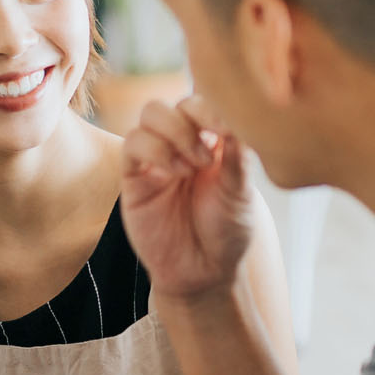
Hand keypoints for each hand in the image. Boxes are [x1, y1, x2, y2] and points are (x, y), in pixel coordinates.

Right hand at [119, 96, 255, 299]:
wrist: (202, 273)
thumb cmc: (226, 233)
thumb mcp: (241, 194)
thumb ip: (237, 157)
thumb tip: (238, 119)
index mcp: (212, 141)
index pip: (206, 102)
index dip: (215, 106)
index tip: (230, 127)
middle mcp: (182, 144)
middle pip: (176, 101)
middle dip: (194, 117)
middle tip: (209, 153)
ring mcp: (156, 158)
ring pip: (151, 113)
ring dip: (175, 131)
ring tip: (193, 166)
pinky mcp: (134, 177)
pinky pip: (133, 143)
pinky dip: (155, 149)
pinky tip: (175, 172)